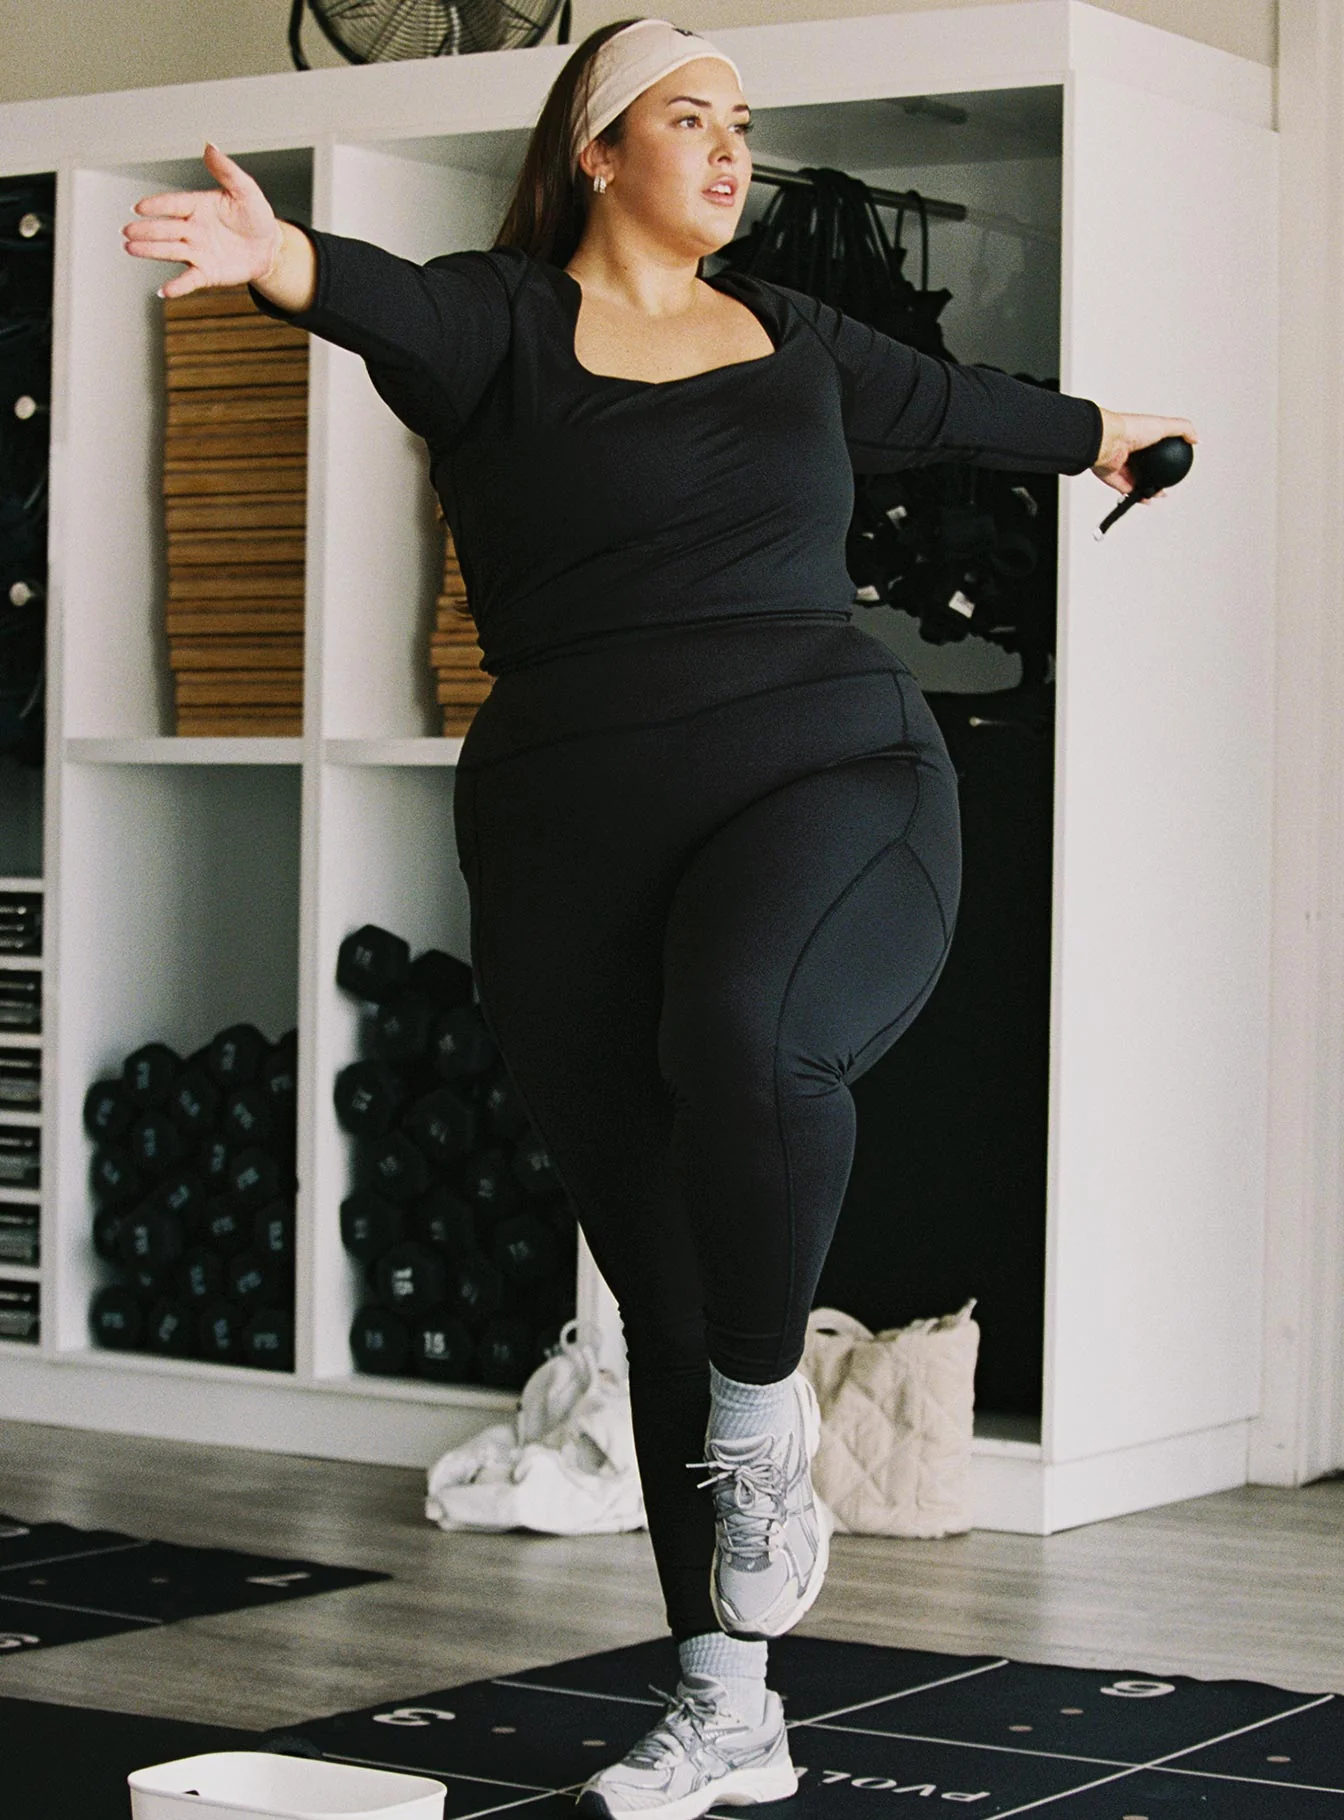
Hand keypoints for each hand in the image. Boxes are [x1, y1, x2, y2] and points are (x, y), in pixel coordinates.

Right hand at [121, 143, 282, 299]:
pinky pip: (190, 280)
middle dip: (146, 230)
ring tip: (131, 249)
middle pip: (166, 228)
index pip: (174, 204)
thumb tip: (210, 146)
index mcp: (198, 206)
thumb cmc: (255, 216)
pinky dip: (177, 286)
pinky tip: (163, 290)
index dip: (157, 206)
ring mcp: (197, 251)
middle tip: (127, 231)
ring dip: (151, 251)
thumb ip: (227, 170)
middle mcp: (193, 228)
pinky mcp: (207, 272)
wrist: (268, 247)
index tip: (139, 207)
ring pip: (171, 250)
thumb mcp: (246, 190)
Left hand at [1091, 409, 1198, 503]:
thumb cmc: (1131, 429)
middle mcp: (1130, 451)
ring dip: (1148, 489)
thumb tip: (1197, 439)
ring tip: (1159, 493)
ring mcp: (1120, 464)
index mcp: (1141, 437)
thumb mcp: (1164, 425)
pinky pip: (1126, 489)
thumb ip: (1183, 429)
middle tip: (1168, 483)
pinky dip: (1136, 496)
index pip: (1157, 448)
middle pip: (1146, 467)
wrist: (1108, 441)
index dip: (1168, 456)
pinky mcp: (1111, 476)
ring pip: (1137, 480)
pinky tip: (1147, 499)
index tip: (1177, 464)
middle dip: (1157, 476)